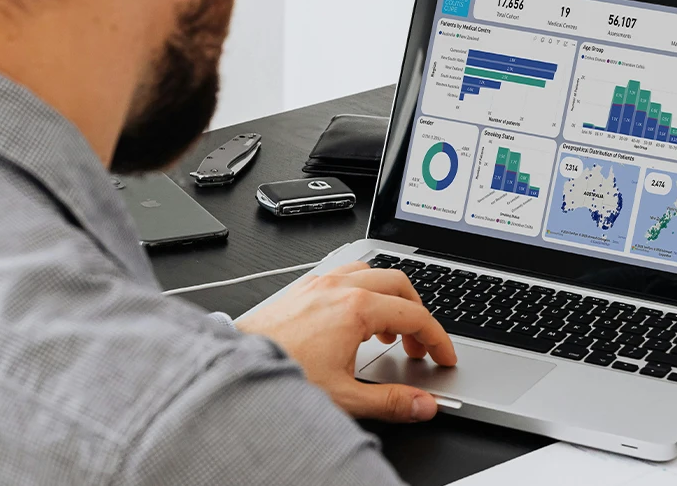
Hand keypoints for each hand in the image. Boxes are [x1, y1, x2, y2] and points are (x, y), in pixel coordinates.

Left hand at [236, 261, 456, 422]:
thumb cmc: (281, 377)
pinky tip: (353, 318)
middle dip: (417, 312)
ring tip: (388, 330)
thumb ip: (391, 402)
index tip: (443, 355)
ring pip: (370, 272)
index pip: (414, 315)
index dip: (437, 338)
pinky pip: (343, 275)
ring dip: (388, 297)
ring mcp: (317, 284)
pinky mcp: (300, 289)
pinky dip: (361, 291)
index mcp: (355, 309)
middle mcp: (338, 288)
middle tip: (418, 343)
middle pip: (398, 283)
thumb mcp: (343, 397)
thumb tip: (423, 405)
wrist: (233, 371)